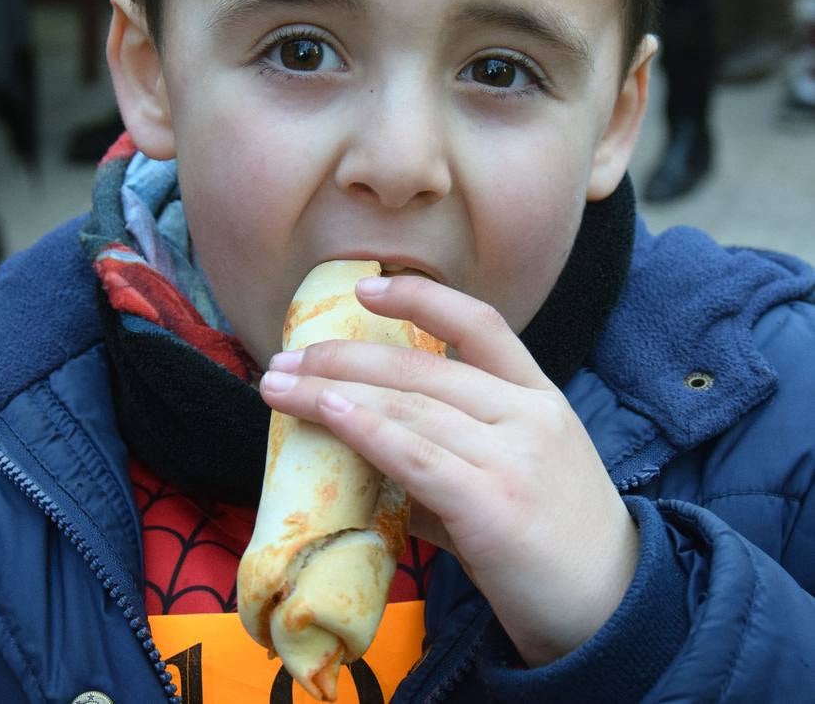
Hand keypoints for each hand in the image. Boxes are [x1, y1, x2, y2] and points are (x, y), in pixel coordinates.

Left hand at [259, 275, 637, 666]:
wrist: (616, 609)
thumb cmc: (559, 541)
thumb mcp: (517, 473)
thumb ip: (453, 451)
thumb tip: (372, 450)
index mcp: (538, 396)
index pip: (479, 322)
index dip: (419, 296)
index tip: (365, 288)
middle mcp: (528, 414)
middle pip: (423, 365)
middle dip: (345, 355)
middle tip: (288, 359)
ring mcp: (514, 456)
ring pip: (410, 404)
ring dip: (333, 390)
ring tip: (280, 386)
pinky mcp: (494, 505)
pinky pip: (416, 455)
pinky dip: (365, 429)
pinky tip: (327, 413)